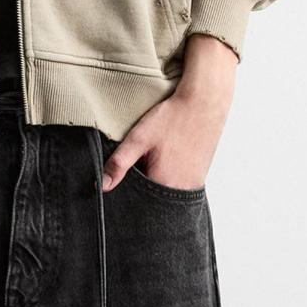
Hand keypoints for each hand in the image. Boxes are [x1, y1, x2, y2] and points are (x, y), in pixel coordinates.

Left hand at [99, 33, 236, 191]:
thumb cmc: (173, 118)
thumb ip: (119, 163)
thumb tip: (101, 185)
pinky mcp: (199, 178)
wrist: (205, 103)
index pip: (138, 203)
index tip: (126, 178)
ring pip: (164, 193)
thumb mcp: (139, 138)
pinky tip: (167, 160)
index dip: (128, 193)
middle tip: (143, 162)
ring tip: (157, 159)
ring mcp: (193, 186)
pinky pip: (177, 186)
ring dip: (155, 182)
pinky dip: (168, 178)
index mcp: (164, 185)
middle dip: (142, 189)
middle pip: (152, 200)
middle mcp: (181, 191)